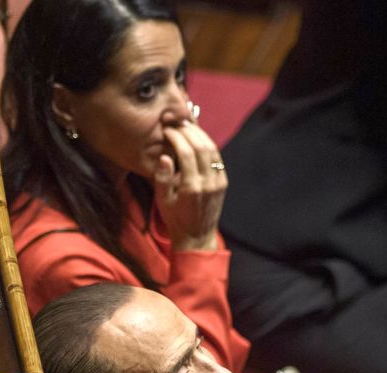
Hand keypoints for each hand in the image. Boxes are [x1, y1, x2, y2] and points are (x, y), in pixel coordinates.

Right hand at [153, 121, 226, 252]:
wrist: (197, 237)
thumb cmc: (175, 218)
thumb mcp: (162, 200)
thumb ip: (162, 177)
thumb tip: (164, 156)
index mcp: (192, 187)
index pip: (186, 153)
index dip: (176, 137)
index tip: (167, 130)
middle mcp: (208, 183)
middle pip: (201, 147)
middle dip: (188, 131)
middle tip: (177, 123)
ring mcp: (218, 182)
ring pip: (213, 150)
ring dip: (200, 134)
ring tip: (186, 125)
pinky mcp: (223, 183)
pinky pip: (218, 158)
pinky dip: (208, 144)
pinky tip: (198, 138)